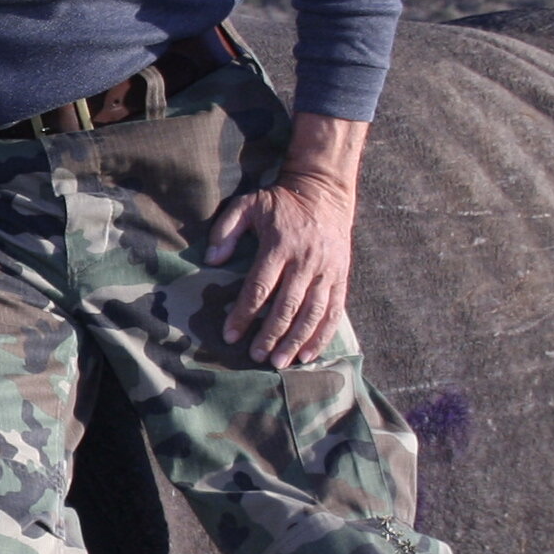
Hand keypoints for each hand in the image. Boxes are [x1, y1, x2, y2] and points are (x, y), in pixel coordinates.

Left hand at [204, 112, 368, 367]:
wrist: (324, 191)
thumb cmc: (281, 202)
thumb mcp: (249, 204)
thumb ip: (226, 228)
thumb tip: (211, 258)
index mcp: (280, 246)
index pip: (260, 287)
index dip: (244, 314)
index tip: (230, 335)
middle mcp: (306, 261)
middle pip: (287, 306)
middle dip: (270, 334)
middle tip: (256, 356)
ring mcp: (327, 271)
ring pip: (313, 313)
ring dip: (297, 341)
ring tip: (281, 362)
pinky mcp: (341, 277)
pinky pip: (334, 311)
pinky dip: (323, 335)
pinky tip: (310, 354)